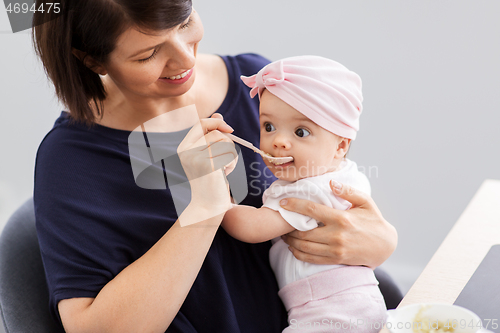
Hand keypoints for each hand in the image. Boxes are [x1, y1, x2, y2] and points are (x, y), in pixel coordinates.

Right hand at [177, 113, 236, 212]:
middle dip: (227, 143)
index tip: (230, 130)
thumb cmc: (210, 179)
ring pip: (225, 142)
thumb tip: (218, 114)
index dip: (217, 122)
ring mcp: (195, 157)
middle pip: (216, 132)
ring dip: (230, 155)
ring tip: (224, 168)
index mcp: (184, 146)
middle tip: (225, 159)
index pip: (201, 123)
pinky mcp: (208, 165)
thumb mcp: (209, 155)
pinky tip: (225, 173)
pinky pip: (229, 153)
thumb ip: (211, 135)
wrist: (207, 204)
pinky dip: (232, 163)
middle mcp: (186, 150)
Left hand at [279, 180, 396, 267]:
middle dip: (288, 227)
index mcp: (342, 218)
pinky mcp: (335, 259)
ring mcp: (335, 249)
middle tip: (281, 221)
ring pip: (305, 247)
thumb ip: (348, 191)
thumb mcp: (366, 202)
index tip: (283, 202)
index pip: (312, 210)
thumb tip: (331, 183)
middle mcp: (337, 235)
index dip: (295, 205)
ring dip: (291, 242)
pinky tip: (293, 248)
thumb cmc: (374, 220)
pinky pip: (311, 259)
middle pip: (304, 232)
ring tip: (284, 235)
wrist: (385, 246)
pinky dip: (298, 253)